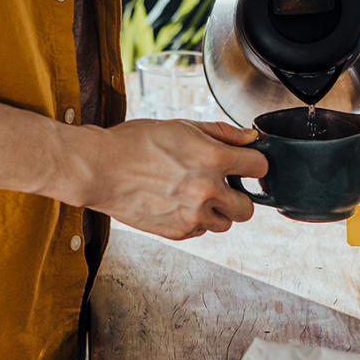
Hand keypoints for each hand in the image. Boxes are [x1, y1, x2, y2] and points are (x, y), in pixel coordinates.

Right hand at [79, 120, 268, 239]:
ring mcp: (192, 216)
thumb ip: (222, 133)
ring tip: (193, 194)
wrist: (99, 169)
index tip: (246, 165)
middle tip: (223, 186)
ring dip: (216, 211)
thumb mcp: (182, 126)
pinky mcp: (177, 233)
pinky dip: (194, 221)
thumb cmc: (135, 143)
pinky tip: (175, 203)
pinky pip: (199, 232)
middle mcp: (207, 191)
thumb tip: (251, 138)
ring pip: (224, 223)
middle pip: (248, 208)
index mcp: (213, 159)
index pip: (259, 167)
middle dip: (239, 196)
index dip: (254, 164)